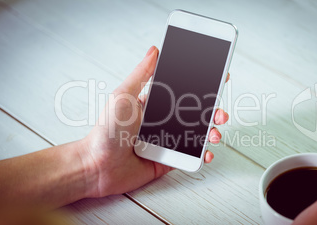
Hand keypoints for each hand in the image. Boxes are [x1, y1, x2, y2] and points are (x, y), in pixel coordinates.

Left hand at [80, 46, 229, 197]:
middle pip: (195, 113)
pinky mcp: (168, 159)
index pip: (183, 91)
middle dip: (212, 112)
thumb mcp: (123, 96)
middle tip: (219, 113)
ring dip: (211, 132)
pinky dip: (202, 155)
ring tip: (214, 134)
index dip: (202, 86)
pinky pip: (190, 156)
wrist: (98, 166)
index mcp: (154, 104)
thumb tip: (154, 51)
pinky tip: (206, 153)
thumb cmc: (106, 131)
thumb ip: (141, 74)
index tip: (219, 79)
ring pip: (197, 134)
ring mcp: (167, 140)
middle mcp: (163, 121)